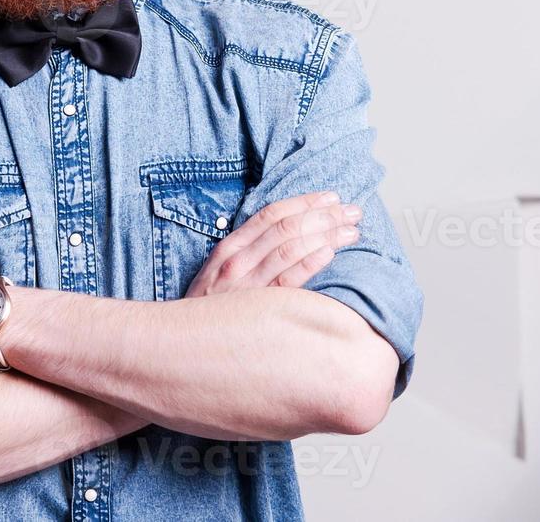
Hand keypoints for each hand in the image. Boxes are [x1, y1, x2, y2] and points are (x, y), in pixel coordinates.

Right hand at [184, 190, 360, 297]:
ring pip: (291, 249)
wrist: (188, 341)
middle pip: (287, 228)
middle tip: (352, 212)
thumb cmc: (212, 306)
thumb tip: (289, 234)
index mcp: (231, 247)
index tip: (331, 197)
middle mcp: (238, 261)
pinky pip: (288, 281)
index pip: (271, 214)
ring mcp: (248, 284)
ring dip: (326, 236)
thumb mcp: (220, 271)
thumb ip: (248, 252)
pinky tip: (329, 253)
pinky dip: (309, 263)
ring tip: (352, 232)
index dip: (304, 202)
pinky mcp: (259, 307)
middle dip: (323, 216)